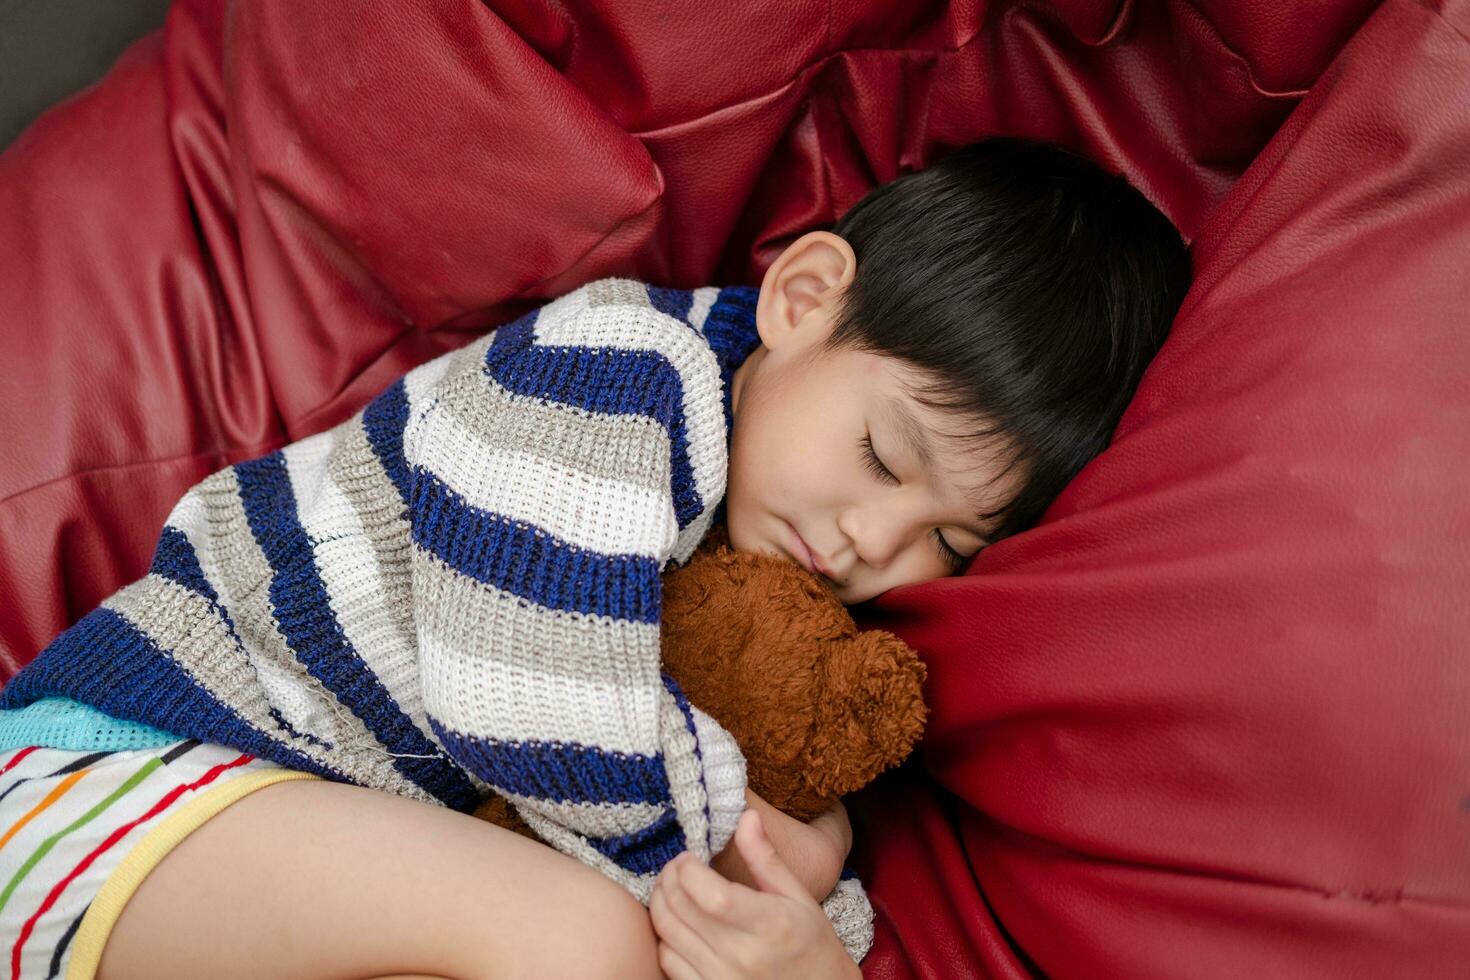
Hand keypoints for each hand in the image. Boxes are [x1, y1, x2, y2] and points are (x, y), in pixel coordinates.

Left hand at [651, 809, 860, 978]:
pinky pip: (669, 963)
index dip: (688, 869)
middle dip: (669, 878)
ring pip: (667, 934)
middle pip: (681, 910)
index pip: (711, 894)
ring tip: (670, 887)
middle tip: (675, 865)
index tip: (688, 856)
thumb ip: (766, 858)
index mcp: (769, 924)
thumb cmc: (812, 944)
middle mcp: (742, 955)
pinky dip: (664, 937)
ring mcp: (721, 979)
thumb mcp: (799, 897)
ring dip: (660, 903)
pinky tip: (677, 922)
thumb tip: (746, 816)